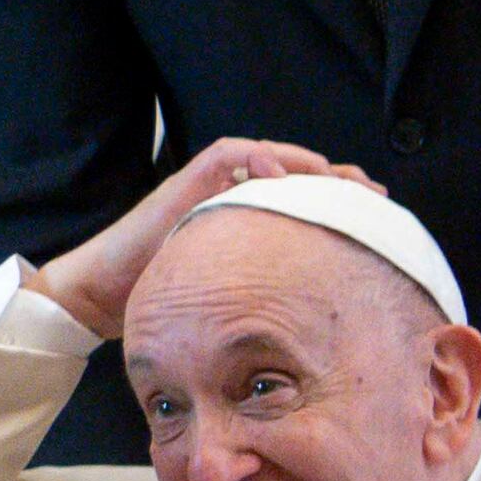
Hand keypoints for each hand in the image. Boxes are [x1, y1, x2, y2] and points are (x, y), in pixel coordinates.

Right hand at [31, 137, 355, 337]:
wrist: (104, 294)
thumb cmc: (163, 302)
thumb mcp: (229, 299)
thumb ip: (264, 295)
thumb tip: (313, 326)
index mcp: (246, 221)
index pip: (302, 197)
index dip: (341, 200)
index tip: (377, 213)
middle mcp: (231, 197)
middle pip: (295, 170)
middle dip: (336, 178)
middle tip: (371, 193)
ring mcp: (208, 186)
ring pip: (267, 153)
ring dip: (304, 162)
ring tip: (333, 178)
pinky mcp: (185, 183)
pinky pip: (227, 155)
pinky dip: (256, 158)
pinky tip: (277, 176)